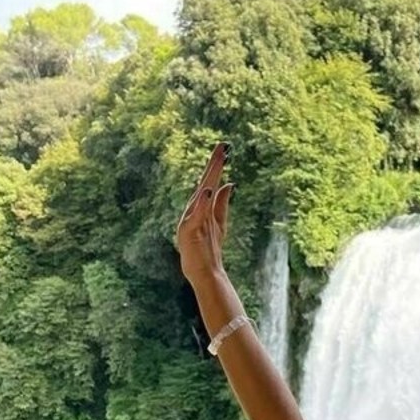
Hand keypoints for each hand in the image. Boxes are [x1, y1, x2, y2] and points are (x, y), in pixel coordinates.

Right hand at [175, 142, 232, 283]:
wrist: (203, 273)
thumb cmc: (207, 249)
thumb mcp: (218, 222)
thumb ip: (222, 204)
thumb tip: (230, 184)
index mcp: (202, 207)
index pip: (211, 182)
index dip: (217, 165)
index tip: (226, 147)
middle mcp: (195, 210)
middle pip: (206, 183)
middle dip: (215, 165)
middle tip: (223, 146)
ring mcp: (191, 220)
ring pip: (201, 195)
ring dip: (209, 178)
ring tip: (217, 162)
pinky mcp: (189, 232)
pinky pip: (196, 215)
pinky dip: (201, 203)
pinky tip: (207, 191)